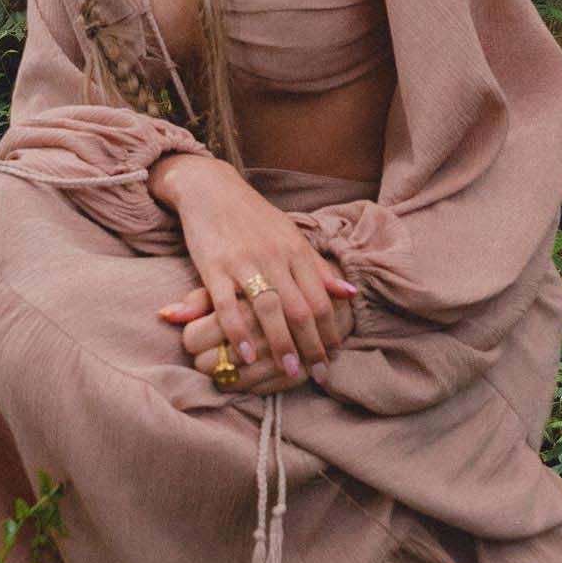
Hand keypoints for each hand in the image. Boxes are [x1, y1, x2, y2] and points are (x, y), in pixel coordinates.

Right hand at [149, 152, 359, 390]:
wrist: (211, 189)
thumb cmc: (253, 217)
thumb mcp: (291, 236)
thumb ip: (318, 268)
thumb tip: (350, 294)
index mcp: (295, 250)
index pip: (321, 298)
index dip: (330, 330)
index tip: (335, 355)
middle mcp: (274, 257)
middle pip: (300, 308)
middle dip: (312, 345)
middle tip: (319, 373)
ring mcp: (244, 263)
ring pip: (269, 310)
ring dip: (281, 344)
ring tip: (289, 371)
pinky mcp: (214, 267)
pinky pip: (228, 306)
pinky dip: (239, 333)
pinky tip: (246, 355)